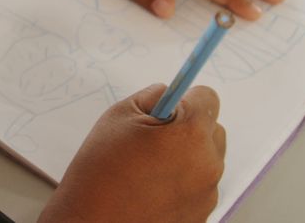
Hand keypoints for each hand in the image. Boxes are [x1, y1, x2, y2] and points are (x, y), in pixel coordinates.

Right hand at [38, 84, 225, 222]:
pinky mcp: (201, 214)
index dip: (185, 99)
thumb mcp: (118, 116)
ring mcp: (207, 193)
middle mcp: (208, 164)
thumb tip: (167, 95)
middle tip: (153, 138)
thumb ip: (149, 97)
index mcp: (191, 134)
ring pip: (206, 159)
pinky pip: (199, 185)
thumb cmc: (101, 171)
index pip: (207, 99)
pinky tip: (152, 187)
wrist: (92, 222)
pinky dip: (182, 181)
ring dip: (187, 155)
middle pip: (213, 129)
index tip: (169, 107)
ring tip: (149, 166)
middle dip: (188, 127)